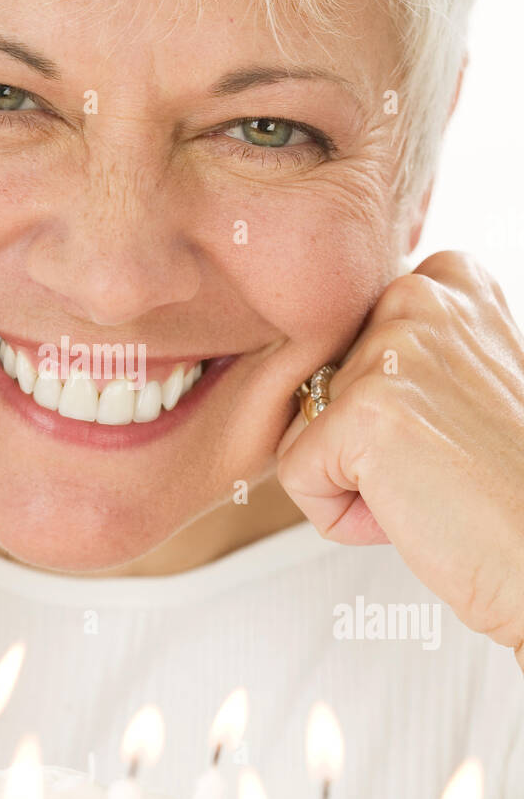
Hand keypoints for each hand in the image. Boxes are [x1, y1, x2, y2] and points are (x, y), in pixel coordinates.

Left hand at [275, 251, 523, 667]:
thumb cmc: (508, 491)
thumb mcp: (462, 385)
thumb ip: (401, 354)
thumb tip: (320, 366)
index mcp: (446, 281)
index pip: (340, 345)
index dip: (381, 414)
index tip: (448, 433)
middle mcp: (419, 296)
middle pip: (317, 384)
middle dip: (359, 445)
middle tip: (441, 467)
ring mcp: (391, 348)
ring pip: (301, 430)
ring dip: (352, 480)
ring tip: (431, 488)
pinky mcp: (362, 410)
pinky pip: (295, 476)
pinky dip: (341, 517)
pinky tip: (412, 512)